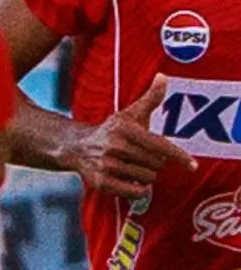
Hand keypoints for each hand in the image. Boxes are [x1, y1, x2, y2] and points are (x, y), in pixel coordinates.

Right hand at [69, 73, 188, 205]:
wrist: (76, 147)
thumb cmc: (111, 131)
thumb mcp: (130, 114)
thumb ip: (150, 98)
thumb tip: (163, 77)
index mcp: (125, 130)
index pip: (159, 145)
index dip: (178, 156)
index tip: (192, 166)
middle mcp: (115, 147)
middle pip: (156, 164)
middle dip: (156, 163)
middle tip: (145, 158)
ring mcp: (107, 166)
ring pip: (147, 178)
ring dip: (147, 176)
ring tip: (136, 168)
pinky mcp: (102, 182)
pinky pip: (134, 192)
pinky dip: (139, 190)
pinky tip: (134, 183)